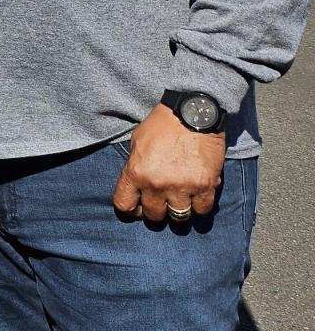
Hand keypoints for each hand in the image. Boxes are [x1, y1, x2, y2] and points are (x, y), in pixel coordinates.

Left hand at [112, 103, 226, 223]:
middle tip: (162, 202)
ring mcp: (182, 187)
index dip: (131, 209)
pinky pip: (202, 209)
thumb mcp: (136, 142)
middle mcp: (157, 184)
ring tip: (180, 199)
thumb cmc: (162, 125)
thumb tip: (135, 186)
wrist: (192, 114)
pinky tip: (197, 195)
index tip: (138, 206)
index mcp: (136, 172)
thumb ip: (135, 166)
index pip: (124, 205)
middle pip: (154, 215)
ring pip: (179, 216)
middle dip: (157, 210)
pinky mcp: (205, 186)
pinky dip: (200, 205)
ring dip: (179, 210)